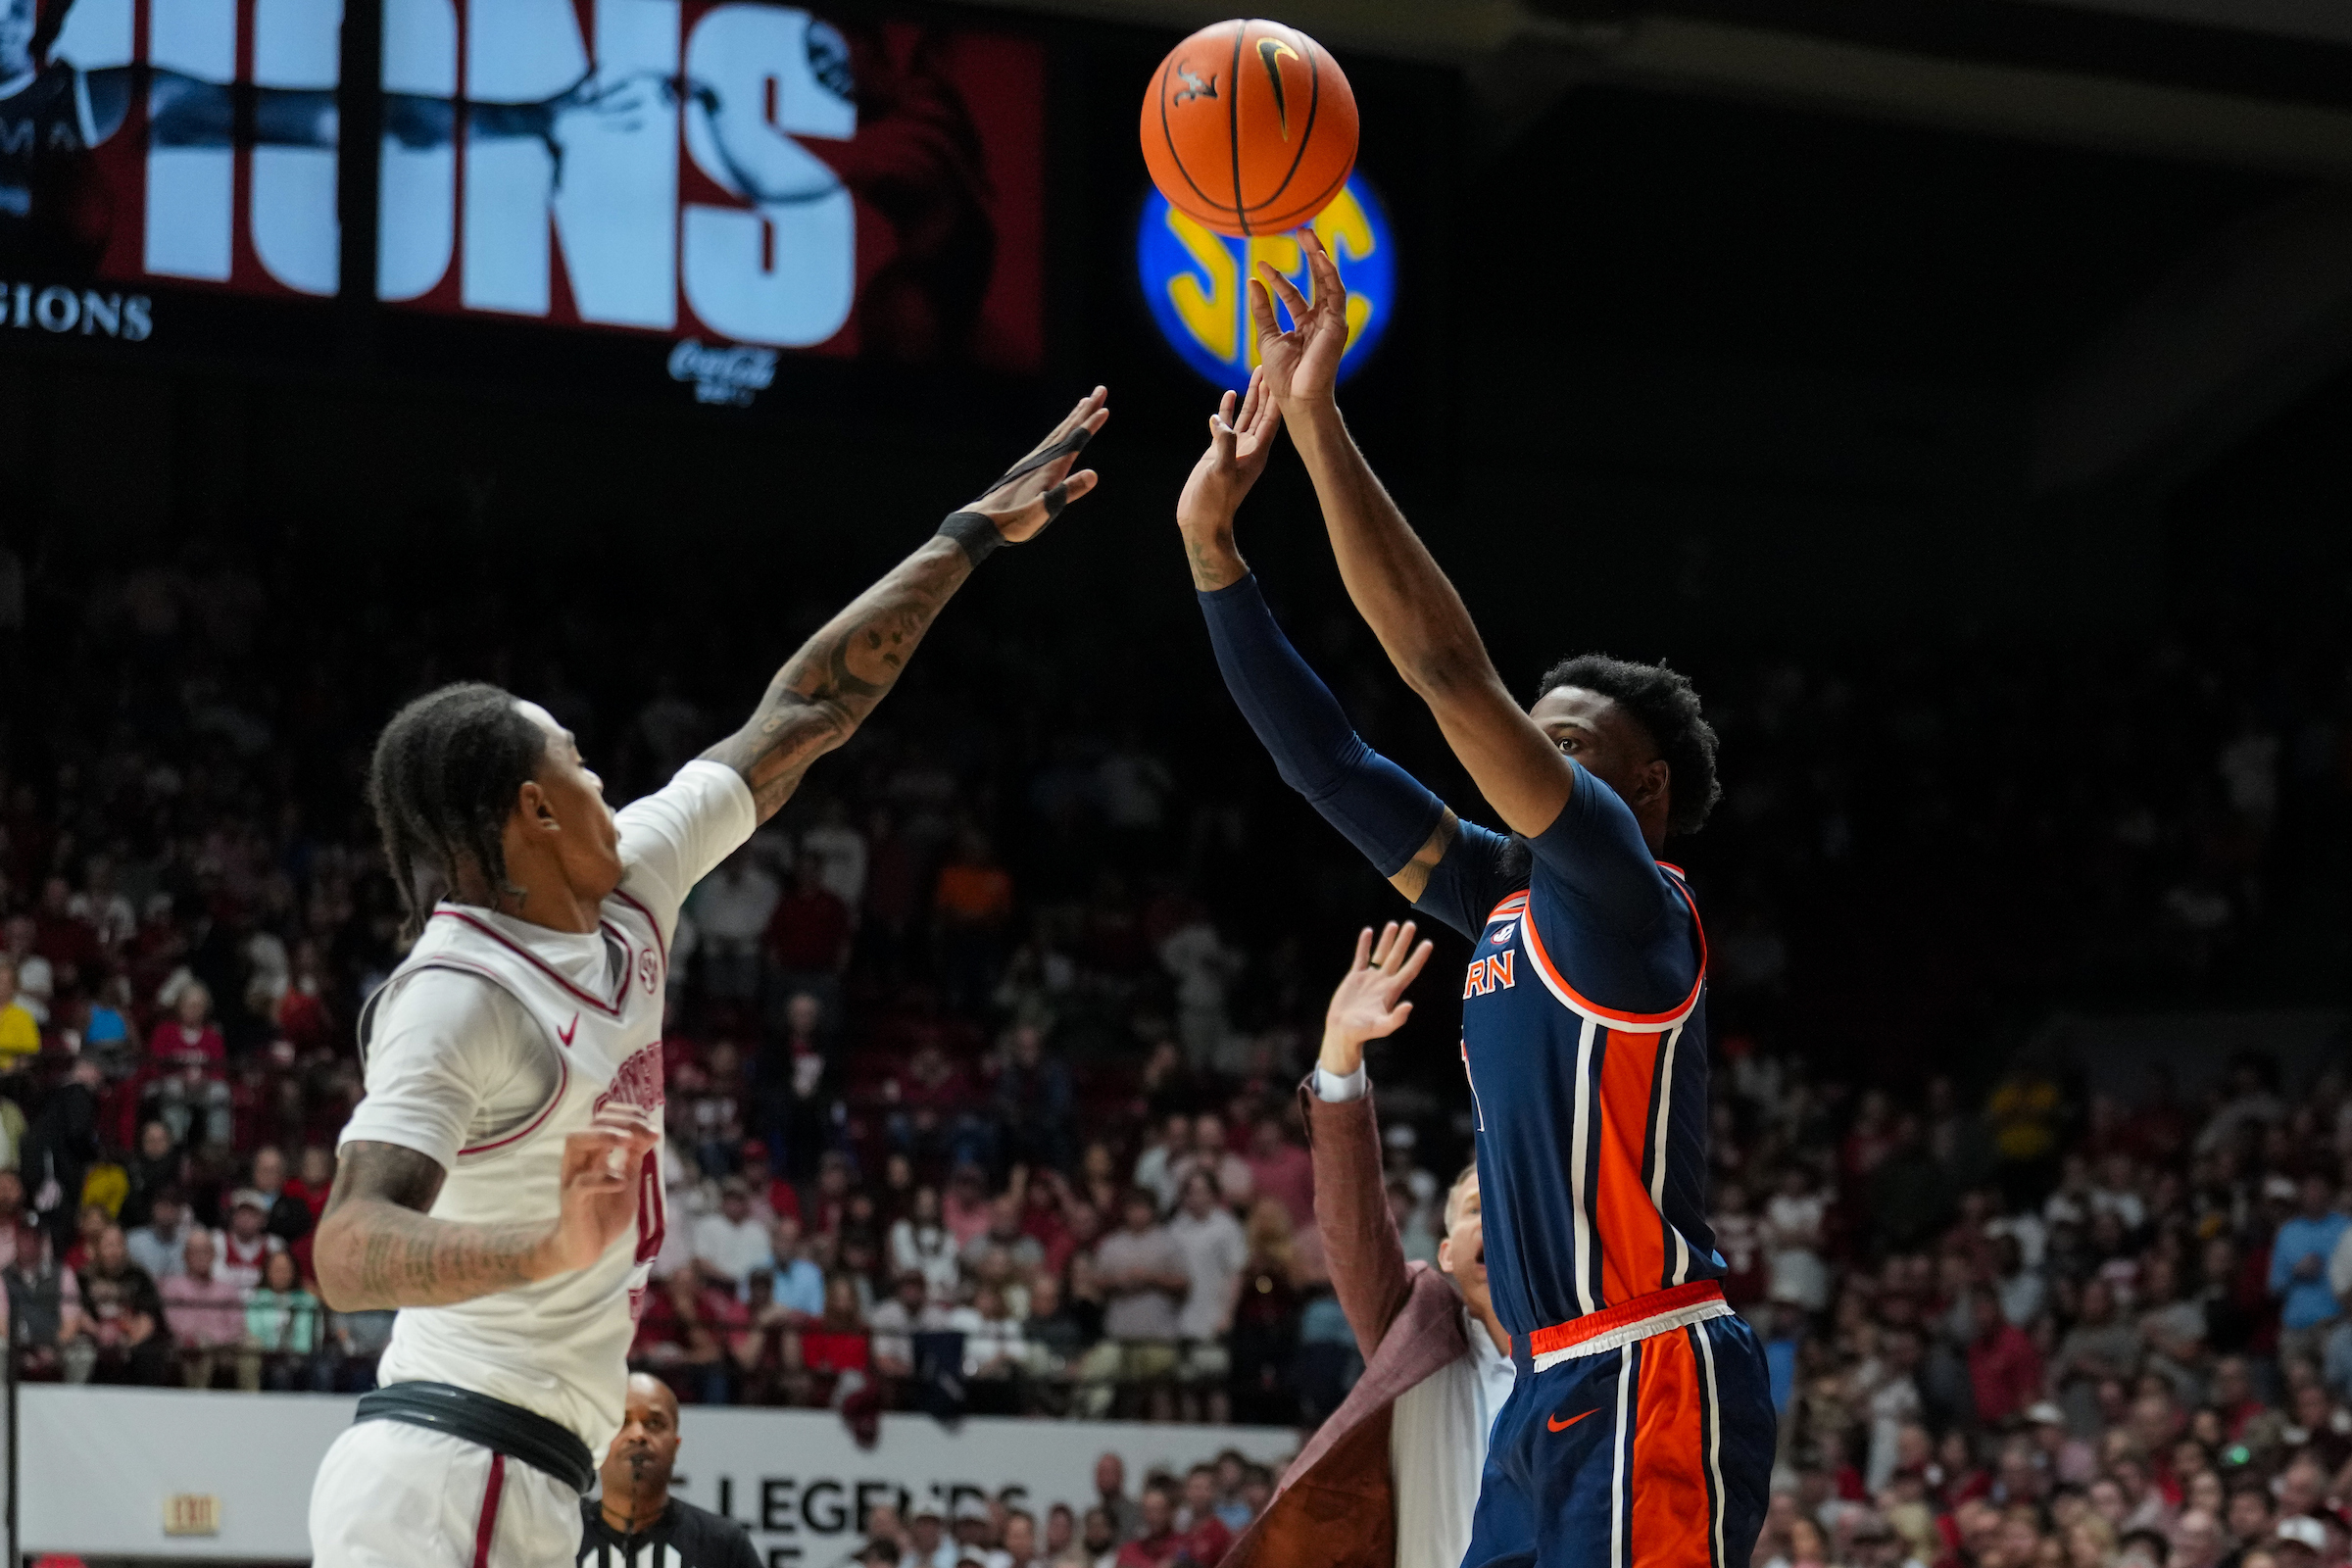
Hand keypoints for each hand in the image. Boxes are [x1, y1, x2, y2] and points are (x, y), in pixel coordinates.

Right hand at [535, 1122, 657, 1278]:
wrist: (585, 1249)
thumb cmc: (604, 1214)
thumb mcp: (627, 1180)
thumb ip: (634, 1158)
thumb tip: (650, 1131)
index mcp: (594, 1153)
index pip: (605, 1118)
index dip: (630, 1115)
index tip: (653, 1128)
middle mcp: (580, 1160)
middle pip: (591, 1122)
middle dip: (622, 1121)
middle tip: (647, 1132)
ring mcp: (573, 1179)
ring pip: (575, 1141)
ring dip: (603, 1136)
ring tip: (628, 1142)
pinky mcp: (572, 1202)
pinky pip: (581, 1183)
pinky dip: (602, 1178)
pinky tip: (622, 1182)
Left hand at [964, 387, 1109, 543]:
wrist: (983, 521)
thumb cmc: (1015, 520)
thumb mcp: (1044, 510)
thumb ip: (1068, 492)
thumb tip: (1093, 475)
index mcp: (1050, 468)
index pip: (1075, 441)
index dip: (1090, 425)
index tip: (1105, 409)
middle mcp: (1042, 459)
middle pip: (1068, 428)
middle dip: (1086, 409)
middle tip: (1101, 389)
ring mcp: (1033, 461)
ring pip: (1058, 432)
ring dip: (1073, 417)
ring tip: (1084, 402)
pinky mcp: (1027, 467)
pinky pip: (1049, 441)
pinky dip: (1060, 431)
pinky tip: (1061, 433)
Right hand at [1175, 368, 1280, 589]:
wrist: (1201, 521)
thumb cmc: (1213, 502)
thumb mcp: (1220, 473)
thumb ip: (1224, 446)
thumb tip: (1222, 422)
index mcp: (1257, 451)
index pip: (1271, 418)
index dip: (1277, 395)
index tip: (1283, 373)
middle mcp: (1250, 448)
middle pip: (1263, 411)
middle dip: (1268, 388)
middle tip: (1273, 362)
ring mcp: (1236, 449)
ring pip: (1247, 415)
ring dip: (1251, 394)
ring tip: (1255, 372)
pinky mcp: (1220, 451)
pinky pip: (1227, 424)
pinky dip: (1228, 408)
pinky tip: (1228, 394)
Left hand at [1250, 230, 1349, 410]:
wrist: (1296, 398)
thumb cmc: (1283, 376)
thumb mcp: (1267, 336)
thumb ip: (1262, 309)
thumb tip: (1252, 281)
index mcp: (1305, 324)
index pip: (1294, 294)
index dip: (1278, 278)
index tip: (1261, 264)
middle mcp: (1321, 320)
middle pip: (1318, 280)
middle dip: (1310, 254)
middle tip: (1299, 230)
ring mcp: (1331, 321)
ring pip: (1329, 281)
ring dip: (1320, 255)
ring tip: (1307, 234)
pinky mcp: (1338, 323)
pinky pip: (1336, 293)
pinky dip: (1329, 273)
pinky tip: (1319, 255)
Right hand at [1319, 921, 1432, 1077]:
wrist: (1343, 1031)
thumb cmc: (1363, 1032)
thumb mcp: (1382, 1027)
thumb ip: (1396, 1018)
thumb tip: (1409, 1005)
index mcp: (1392, 991)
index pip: (1409, 970)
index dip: (1419, 957)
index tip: (1428, 943)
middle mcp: (1383, 981)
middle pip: (1397, 957)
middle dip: (1404, 941)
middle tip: (1411, 925)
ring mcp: (1370, 978)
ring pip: (1381, 954)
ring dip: (1387, 939)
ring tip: (1393, 924)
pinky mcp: (1355, 976)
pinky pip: (1361, 956)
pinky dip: (1365, 944)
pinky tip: (1368, 932)